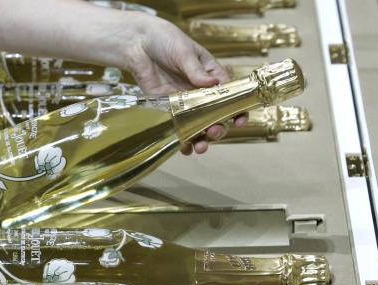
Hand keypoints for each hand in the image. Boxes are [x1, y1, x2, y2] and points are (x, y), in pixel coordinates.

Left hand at [124, 15, 247, 154]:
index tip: (240, 120)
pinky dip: (183, 141)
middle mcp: (200, 93)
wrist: (137, 44)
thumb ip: (196, 71)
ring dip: (202, 139)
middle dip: (218, 128)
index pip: (229, 95)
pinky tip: (185, 149)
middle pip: (215, 116)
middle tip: (215, 132)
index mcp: (211, 76)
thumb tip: (212, 83)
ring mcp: (184, 104)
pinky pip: (178, 128)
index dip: (237, 109)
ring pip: (198, 126)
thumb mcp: (184, 52)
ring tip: (201, 147)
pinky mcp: (167, 110)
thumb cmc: (166, 41)